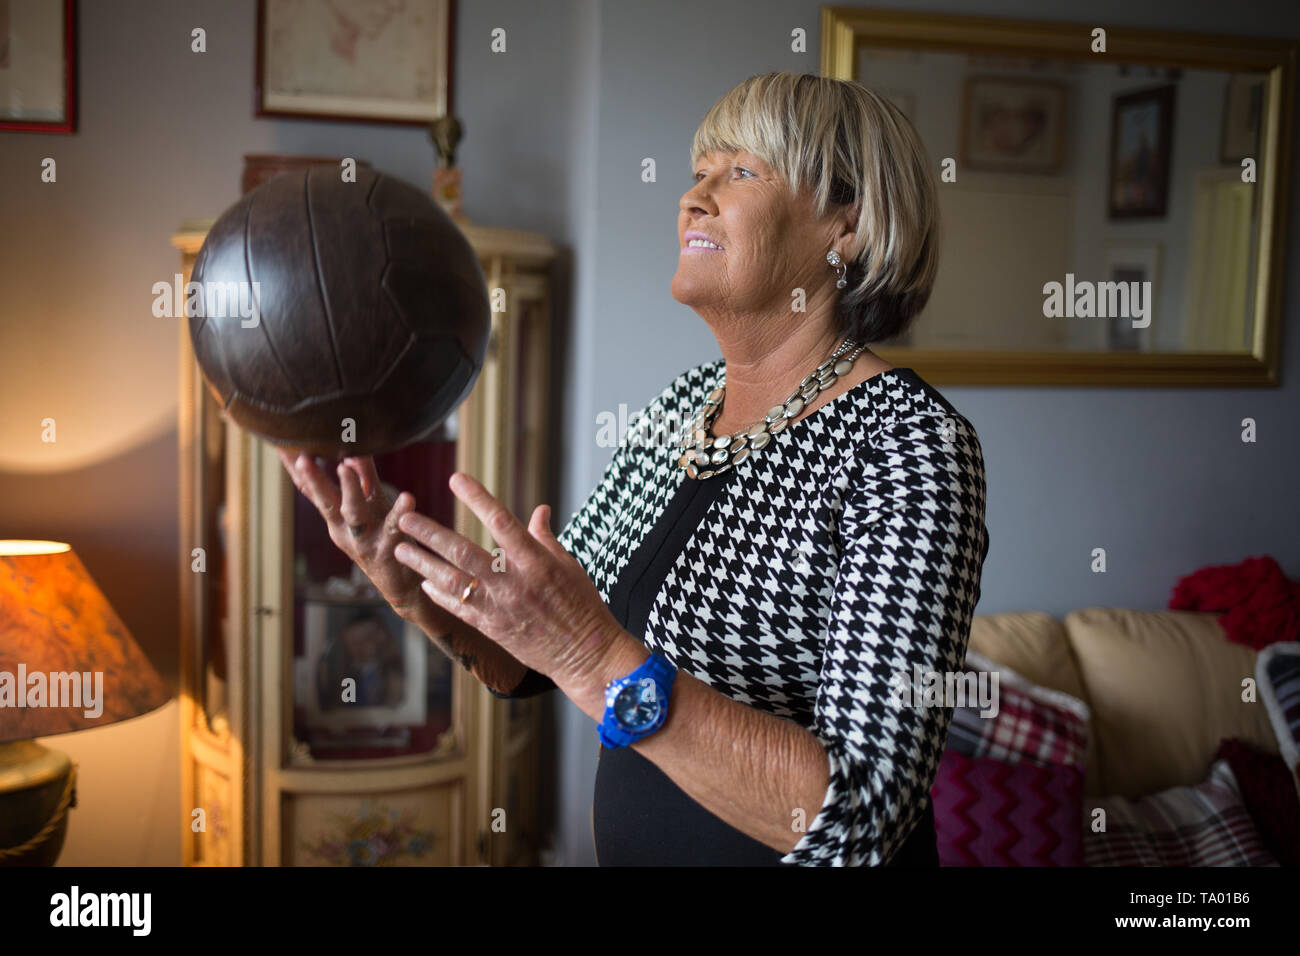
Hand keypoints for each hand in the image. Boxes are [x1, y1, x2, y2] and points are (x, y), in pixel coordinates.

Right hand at [277, 449, 452, 629]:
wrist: (401, 583)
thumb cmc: (383, 537)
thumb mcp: (370, 505)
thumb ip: (363, 476)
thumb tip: (352, 445)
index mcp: (336, 518)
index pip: (311, 491)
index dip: (297, 469)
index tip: (282, 444)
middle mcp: (344, 529)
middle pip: (325, 501)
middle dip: (313, 479)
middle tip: (302, 458)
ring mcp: (364, 541)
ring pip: (354, 513)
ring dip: (349, 489)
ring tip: (345, 466)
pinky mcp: (388, 549)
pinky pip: (394, 528)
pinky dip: (400, 512)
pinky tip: (407, 496)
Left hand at [392, 471, 626, 686]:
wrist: (585, 654)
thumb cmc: (581, 605)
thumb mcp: (569, 565)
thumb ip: (545, 537)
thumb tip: (539, 510)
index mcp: (536, 561)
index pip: (502, 522)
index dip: (478, 498)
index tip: (456, 479)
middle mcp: (514, 583)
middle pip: (463, 553)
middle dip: (430, 534)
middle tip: (404, 518)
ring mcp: (500, 608)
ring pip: (452, 582)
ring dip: (423, 564)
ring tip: (400, 549)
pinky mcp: (492, 628)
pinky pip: (458, 609)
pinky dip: (438, 594)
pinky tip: (423, 582)